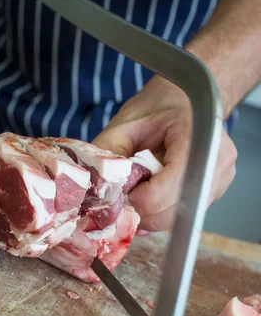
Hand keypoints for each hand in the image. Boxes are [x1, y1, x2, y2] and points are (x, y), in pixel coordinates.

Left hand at [93, 76, 236, 231]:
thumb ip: (108, 151)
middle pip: (176, 210)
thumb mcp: (126, 123)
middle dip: (143, 210)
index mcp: (195, 137)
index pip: (169, 188)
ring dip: (153, 214)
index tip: (122, 191)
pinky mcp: (216, 191)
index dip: (140, 198)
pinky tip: (152, 194)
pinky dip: (163, 211)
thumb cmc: (159, 107)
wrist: (188, 98)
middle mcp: (216, 162)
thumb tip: (95, 185)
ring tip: (138, 194)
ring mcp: (220, 179)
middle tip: (124, 198)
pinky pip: (186, 213)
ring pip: (180, 217)